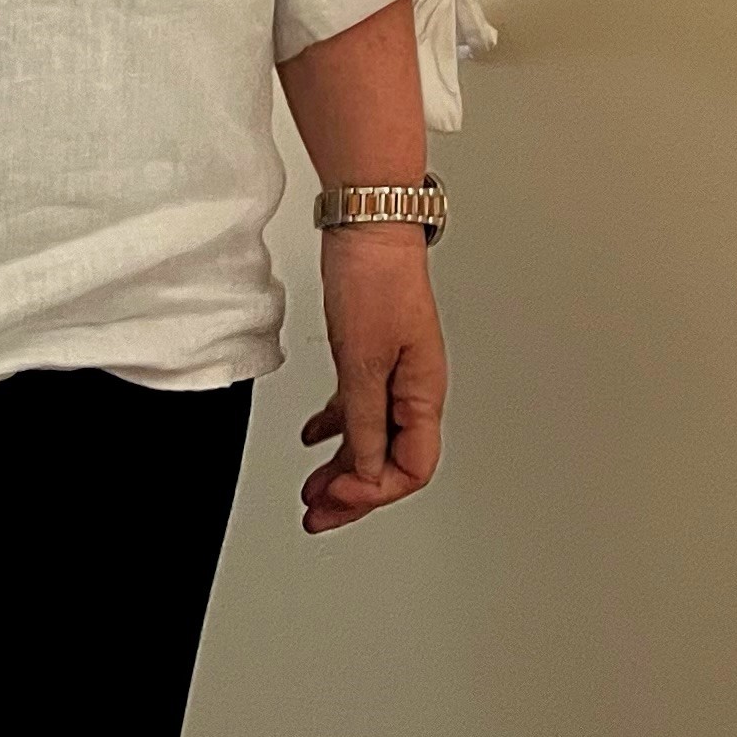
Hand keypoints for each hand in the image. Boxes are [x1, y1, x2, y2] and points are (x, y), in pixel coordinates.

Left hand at [299, 227, 446, 535]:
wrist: (367, 223)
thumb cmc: (376, 278)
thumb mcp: (364, 361)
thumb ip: (364, 422)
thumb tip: (366, 471)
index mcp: (424, 390)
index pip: (411, 467)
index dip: (373, 490)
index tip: (335, 492)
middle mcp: (414, 386)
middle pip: (391, 461)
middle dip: (354, 493)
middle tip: (317, 513)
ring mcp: (395, 370)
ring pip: (372, 438)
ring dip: (342, 468)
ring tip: (312, 489)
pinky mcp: (374, 353)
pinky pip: (359, 408)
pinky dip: (336, 430)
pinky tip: (314, 437)